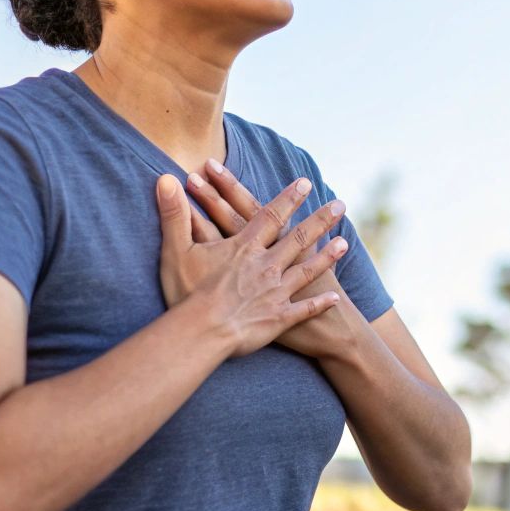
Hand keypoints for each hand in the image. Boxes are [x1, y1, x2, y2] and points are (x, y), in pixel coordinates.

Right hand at [153, 170, 348, 358]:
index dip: (287, 199)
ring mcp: (276, 292)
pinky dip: (320, 303)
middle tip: (340, 204)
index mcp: (245, 249)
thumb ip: (173, 213)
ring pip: (307, 269)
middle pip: (298, 237)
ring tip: (345, 243)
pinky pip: (304, 309)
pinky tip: (335, 297)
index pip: (269, 216)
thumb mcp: (175, 249)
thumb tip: (164, 177)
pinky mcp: (279, 319)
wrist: (201, 332)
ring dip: (327, 256)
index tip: (304, 184)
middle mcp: (267, 266)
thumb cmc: (185, 293)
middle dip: (320, 220)